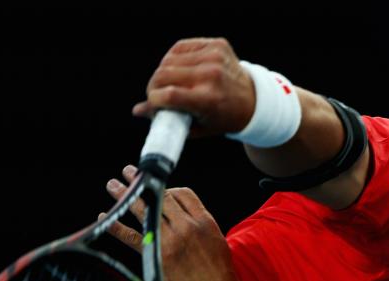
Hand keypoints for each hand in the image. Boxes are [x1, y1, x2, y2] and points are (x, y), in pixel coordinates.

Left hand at [102, 165, 246, 280]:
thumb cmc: (219, 271)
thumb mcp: (216, 239)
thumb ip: (199, 224)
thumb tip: (181, 215)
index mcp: (203, 220)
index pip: (182, 193)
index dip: (168, 189)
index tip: (159, 191)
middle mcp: (186, 225)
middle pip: (161, 196)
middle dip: (143, 183)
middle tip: (129, 173)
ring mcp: (171, 239)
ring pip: (144, 210)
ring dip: (126, 195)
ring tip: (113, 185)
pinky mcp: (157, 255)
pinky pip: (131, 236)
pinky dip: (116, 226)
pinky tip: (105, 217)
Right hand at [133, 37, 255, 137]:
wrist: (252, 100)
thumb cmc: (221, 117)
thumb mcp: (196, 126)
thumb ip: (167, 119)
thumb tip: (137, 110)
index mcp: (209, 99)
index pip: (168, 95)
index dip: (153, 100)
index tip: (153, 104)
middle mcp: (212, 75)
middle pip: (164, 74)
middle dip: (154, 86)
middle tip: (157, 94)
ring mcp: (215, 57)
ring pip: (169, 59)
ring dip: (164, 72)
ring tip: (170, 83)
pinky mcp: (216, 45)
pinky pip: (181, 47)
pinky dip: (175, 58)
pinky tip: (180, 69)